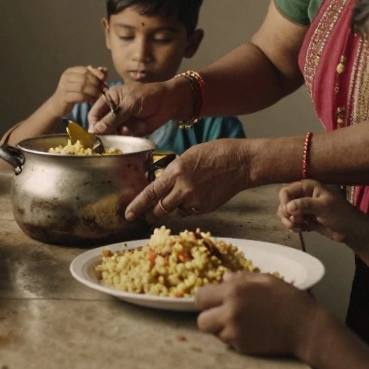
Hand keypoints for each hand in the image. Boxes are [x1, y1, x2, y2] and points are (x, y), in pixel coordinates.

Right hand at [51, 66, 109, 114]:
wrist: (57, 105)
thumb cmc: (72, 93)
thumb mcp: (82, 83)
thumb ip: (93, 76)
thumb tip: (104, 69)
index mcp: (70, 71)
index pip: (85, 70)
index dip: (96, 74)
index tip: (104, 80)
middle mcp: (66, 77)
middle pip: (84, 78)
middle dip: (96, 84)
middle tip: (103, 90)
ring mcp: (63, 87)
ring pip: (82, 87)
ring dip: (93, 92)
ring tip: (99, 96)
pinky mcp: (64, 97)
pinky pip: (79, 96)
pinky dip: (88, 98)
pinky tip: (92, 101)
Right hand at [86, 79, 182, 135]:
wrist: (167, 103)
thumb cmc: (147, 96)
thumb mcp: (129, 104)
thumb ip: (114, 117)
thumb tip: (97, 129)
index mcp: (109, 99)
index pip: (95, 113)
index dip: (93, 123)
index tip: (94, 133)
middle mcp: (112, 111)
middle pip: (101, 126)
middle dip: (104, 132)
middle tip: (108, 137)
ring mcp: (121, 121)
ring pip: (111, 133)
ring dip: (116, 135)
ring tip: (126, 129)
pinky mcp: (130, 130)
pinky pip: (123, 137)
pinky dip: (126, 135)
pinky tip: (133, 130)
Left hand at [124, 140, 250, 220]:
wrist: (240, 162)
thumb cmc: (215, 153)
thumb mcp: (187, 157)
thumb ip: (173, 172)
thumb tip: (162, 183)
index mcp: (176, 172)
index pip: (150, 193)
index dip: (137, 205)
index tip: (128, 214)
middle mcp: (183, 188)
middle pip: (160, 208)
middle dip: (153, 213)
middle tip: (148, 216)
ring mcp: (195, 200)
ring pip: (175, 211)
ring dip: (174, 207)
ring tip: (186, 193)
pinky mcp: (205, 208)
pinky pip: (190, 212)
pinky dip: (189, 207)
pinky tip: (199, 194)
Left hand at [195, 272, 323, 356]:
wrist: (306, 328)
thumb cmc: (288, 299)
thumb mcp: (266, 280)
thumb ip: (241, 278)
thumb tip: (224, 278)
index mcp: (234, 292)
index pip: (200, 297)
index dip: (206, 298)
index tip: (214, 299)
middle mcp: (230, 313)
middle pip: (201, 321)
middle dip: (209, 317)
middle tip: (222, 313)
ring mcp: (235, 333)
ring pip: (214, 333)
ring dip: (221, 328)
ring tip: (239, 322)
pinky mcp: (243, 348)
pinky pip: (228, 343)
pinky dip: (234, 338)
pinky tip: (249, 331)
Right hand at [277, 180, 366, 243]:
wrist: (350, 230)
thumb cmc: (340, 213)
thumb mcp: (324, 206)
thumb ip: (305, 205)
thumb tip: (287, 207)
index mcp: (307, 187)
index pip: (286, 191)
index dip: (285, 202)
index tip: (290, 213)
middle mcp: (303, 196)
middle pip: (283, 203)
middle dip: (287, 214)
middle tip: (297, 221)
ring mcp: (304, 208)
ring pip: (286, 214)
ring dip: (289, 222)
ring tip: (300, 227)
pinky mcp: (305, 220)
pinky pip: (292, 222)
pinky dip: (294, 227)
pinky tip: (303, 230)